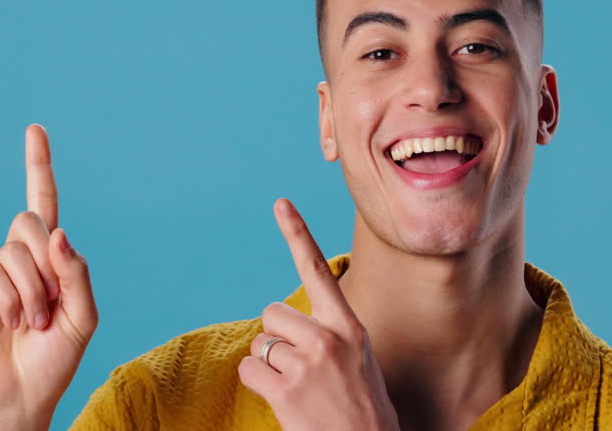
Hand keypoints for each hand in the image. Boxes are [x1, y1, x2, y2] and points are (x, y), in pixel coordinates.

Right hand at [0, 124, 97, 429]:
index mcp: (50, 258)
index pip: (44, 202)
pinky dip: (16, 301)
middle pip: (32, 221)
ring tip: (35, 323)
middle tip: (51, 303)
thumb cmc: (55, 357)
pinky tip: (15, 325)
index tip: (35, 129)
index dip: (38, 166)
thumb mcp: (83, 314)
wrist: (23, 393)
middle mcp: (20, 257)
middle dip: (48, 258)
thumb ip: (76, 271)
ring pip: (17, 249)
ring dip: (36, 291)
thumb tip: (57, 231)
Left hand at [238, 199, 399, 430]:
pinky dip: (259, 385)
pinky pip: (249, 370)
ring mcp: (307, 364)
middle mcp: (328, 339)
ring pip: (260, 343)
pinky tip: (284, 402)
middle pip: (272, 312)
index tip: (280, 203)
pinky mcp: (287, 391)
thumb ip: (329, 335)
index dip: (298, 235)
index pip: (319, 271)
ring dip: (268, 365)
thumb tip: (284, 325)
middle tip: (300, 369)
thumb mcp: (358, 360)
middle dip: (276, 337)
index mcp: (350, 327)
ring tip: (299, 390)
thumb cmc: (362, 409)